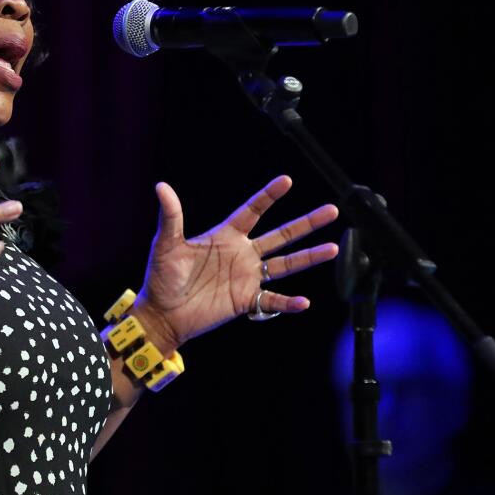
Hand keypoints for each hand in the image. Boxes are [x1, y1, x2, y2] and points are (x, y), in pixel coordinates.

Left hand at [133, 176, 338, 348]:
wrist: (161, 314)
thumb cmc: (161, 278)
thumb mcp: (166, 245)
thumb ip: (171, 217)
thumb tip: (161, 187)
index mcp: (225, 236)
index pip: (253, 211)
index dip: (269, 196)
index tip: (287, 180)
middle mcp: (242, 254)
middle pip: (282, 235)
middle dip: (306, 223)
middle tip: (332, 210)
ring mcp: (247, 277)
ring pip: (286, 264)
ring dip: (309, 257)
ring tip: (334, 248)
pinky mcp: (246, 301)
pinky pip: (272, 301)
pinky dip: (288, 302)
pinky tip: (304, 301)